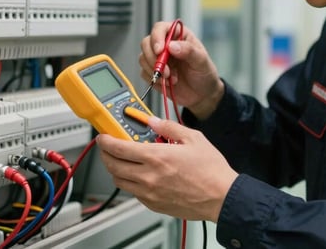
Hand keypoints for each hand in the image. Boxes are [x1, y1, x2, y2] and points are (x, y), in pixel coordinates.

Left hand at [97, 117, 237, 220]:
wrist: (221, 197)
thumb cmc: (211, 171)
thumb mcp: (193, 138)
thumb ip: (169, 126)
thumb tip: (153, 121)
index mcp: (156, 157)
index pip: (118, 148)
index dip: (106, 141)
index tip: (104, 136)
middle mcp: (148, 176)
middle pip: (113, 165)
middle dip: (106, 154)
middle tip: (109, 146)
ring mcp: (149, 193)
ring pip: (119, 180)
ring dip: (116, 168)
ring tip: (123, 160)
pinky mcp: (153, 204)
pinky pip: (133, 192)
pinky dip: (130, 181)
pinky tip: (140, 174)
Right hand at [139, 21, 223, 118]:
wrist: (202, 95)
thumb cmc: (204, 74)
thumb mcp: (202, 61)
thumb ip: (189, 51)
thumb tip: (172, 46)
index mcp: (178, 35)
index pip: (160, 28)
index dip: (157, 37)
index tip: (160, 50)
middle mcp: (166, 45)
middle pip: (147, 43)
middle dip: (153, 58)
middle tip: (166, 71)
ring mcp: (158, 58)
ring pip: (143, 58)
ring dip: (156, 70)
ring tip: (172, 78)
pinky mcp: (153, 72)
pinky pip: (144, 73)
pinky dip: (154, 79)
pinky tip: (167, 83)